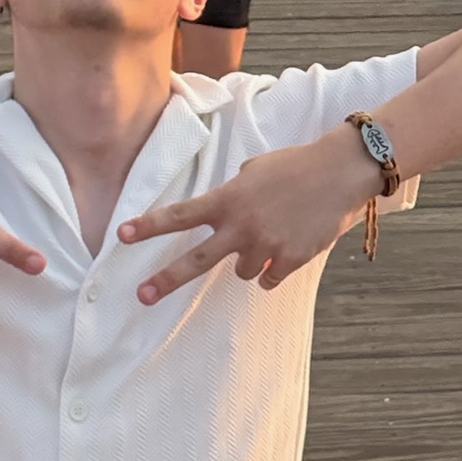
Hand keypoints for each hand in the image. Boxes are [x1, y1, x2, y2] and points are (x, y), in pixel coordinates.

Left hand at [118, 131, 375, 302]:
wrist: (340, 172)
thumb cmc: (296, 165)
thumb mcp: (255, 170)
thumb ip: (232, 192)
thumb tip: (220, 213)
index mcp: (229, 199)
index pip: (180, 215)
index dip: (149, 226)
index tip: (121, 237)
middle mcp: (242, 225)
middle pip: (196, 260)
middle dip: (166, 279)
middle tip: (142, 295)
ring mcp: (265, 246)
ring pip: (241, 271)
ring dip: (249, 260)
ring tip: (272, 235)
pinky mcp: (290, 260)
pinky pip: (269, 279)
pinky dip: (273, 270)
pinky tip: (287, 249)